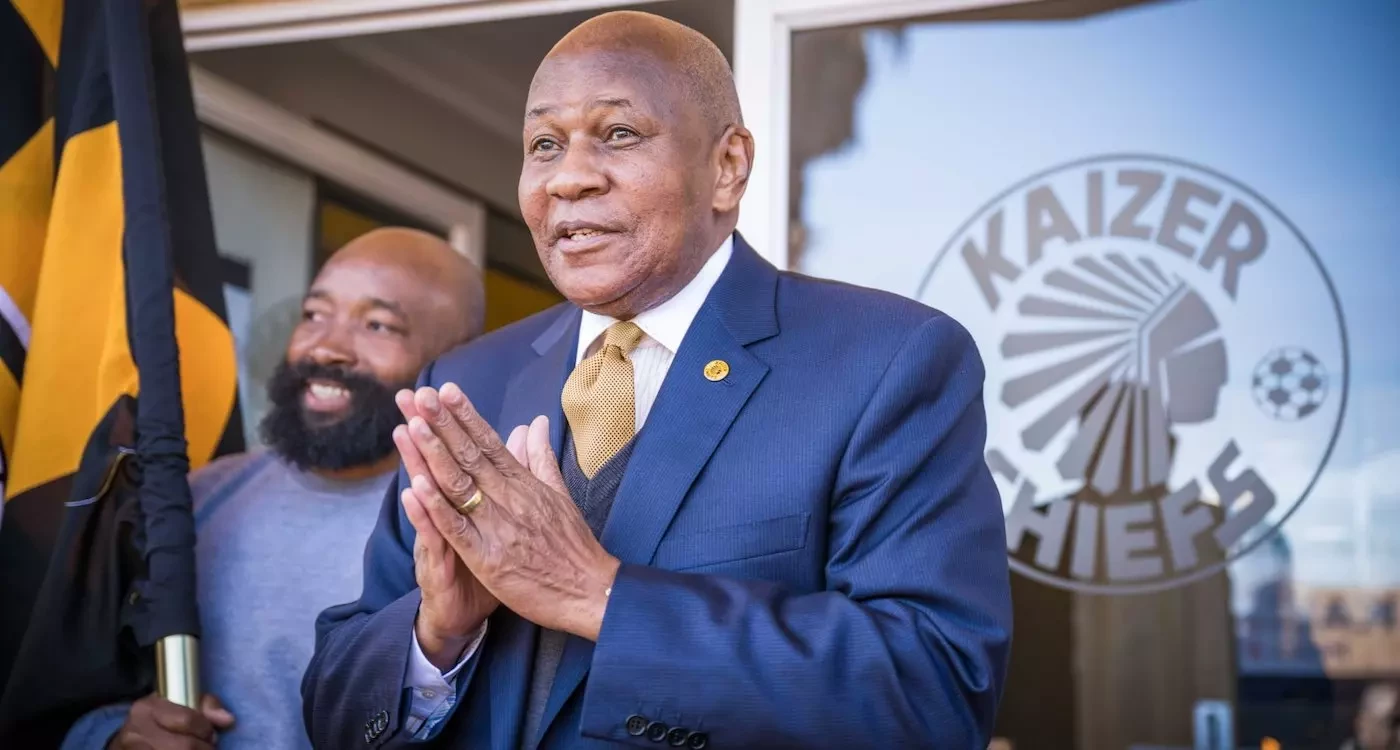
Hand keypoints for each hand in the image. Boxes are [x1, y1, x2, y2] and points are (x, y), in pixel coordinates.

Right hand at [109, 693, 232, 749]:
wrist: (130, 740)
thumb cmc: (163, 721)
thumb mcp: (181, 705)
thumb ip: (207, 707)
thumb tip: (227, 719)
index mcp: (147, 708)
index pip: (186, 720)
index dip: (205, 730)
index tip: (210, 734)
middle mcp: (134, 731)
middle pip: (184, 747)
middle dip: (203, 749)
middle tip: (207, 748)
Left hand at [400, 383, 619, 640]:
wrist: (590, 591)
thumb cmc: (575, 546)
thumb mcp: (560, 495)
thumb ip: (542, 458)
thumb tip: (536, 422)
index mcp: (525, 484)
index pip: (490, 443)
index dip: (466, 416)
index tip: (446, 390)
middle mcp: (510, 499)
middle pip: (470, 455)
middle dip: (443, 423)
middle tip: (420, 394)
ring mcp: (497, 528)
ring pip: (460, 485)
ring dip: (435, 454)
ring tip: (414, 424)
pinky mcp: (488, 559)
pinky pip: (457, 529)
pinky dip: (437, 507)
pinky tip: (417, 485)